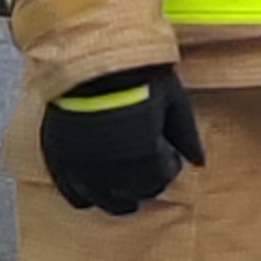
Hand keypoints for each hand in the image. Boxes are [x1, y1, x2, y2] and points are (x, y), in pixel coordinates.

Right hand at [38, 66, 204, 215]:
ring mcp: (86, 172)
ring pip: (106, 202)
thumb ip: (187, 136)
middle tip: (142, 161)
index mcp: (149, 159)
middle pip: (135, 196)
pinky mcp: (61, 163)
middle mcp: (117, 174)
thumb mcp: (173, 99)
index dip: (166, 164)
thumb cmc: (137, 73)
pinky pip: (74, 195)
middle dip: (143, 181)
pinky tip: (92, 179)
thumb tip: (199, 162)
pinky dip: (85, 192)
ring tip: (119, 175)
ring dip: (116, 194)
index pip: (162, 179)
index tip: (163, 150)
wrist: (91, 58)